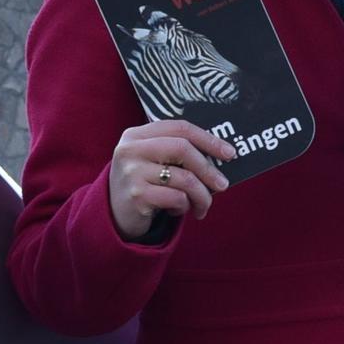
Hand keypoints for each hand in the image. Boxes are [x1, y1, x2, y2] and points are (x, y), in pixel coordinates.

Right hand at [107, 119, 234, 238]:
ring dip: (201, 196)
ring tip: (202, 205)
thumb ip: (177, 153)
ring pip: (184, 179)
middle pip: (183, 149)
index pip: (180, 128)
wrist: (113, 215)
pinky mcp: (137, 196)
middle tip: (223, 184)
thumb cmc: (143, 184)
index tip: (229, 153)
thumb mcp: (153, 161)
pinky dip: (184, 207)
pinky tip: (178, 210)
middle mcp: (131, 150)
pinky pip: (177, 198)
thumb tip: (221, 155)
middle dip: (208, 168)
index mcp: (136, 134)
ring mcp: (132, 172)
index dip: (208, 139)